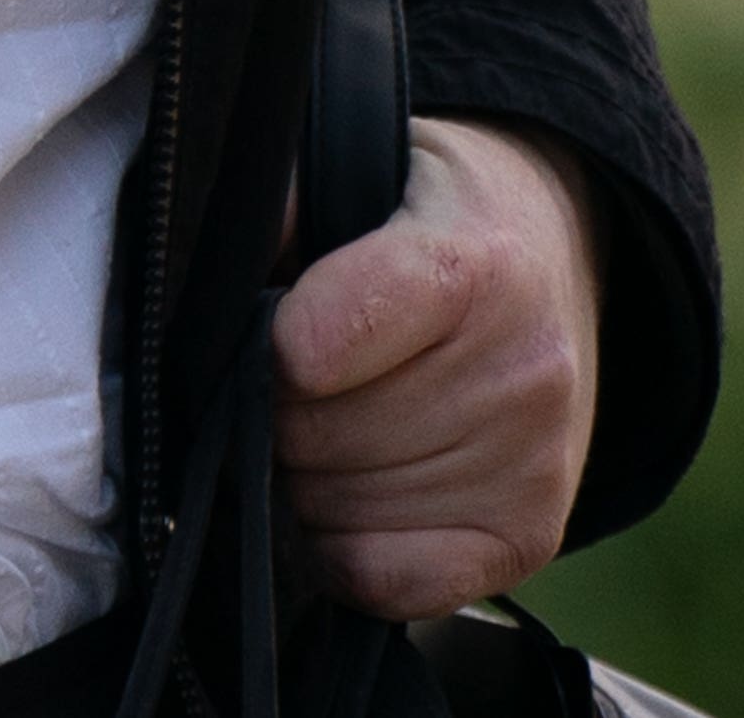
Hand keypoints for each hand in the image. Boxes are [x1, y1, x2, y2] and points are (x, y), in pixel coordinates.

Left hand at [272, 115, 602, 618]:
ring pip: (338, 512)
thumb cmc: (421, 212)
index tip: (272, 329)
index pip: (315, 347)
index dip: (267, 347)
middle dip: (274, 412)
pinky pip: (387, 582)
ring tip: (330, 418)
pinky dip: (343, 550)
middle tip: (293, 377)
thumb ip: (268, 209)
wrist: (549, 255)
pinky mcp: (531, 534)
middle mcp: (522, 368)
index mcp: (471, 263)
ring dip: (304, 479)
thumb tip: (194, 282)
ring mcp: (535, 460)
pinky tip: (351, 492)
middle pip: (316, 436)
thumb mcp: (347, 161)